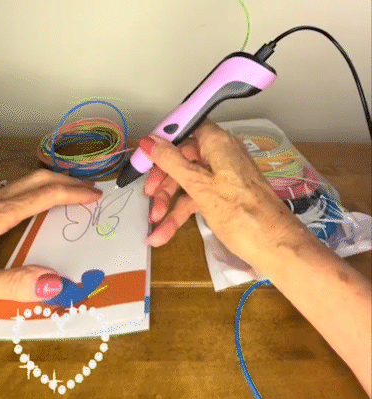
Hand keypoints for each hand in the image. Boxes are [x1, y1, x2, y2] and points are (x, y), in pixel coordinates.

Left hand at [0, 169, 102, 303]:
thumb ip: (10, 285)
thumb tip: (56, 282)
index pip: (44, 195)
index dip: (74, 193)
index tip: (96, 196)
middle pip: (37, 179)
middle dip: (68, 181)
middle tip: (90, 190)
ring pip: (21, 181)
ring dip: (50, 183)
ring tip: (67, 193)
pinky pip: (6, 188)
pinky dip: (29, 189)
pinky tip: (28, 201)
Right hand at [141, 119, 308, 265]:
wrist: (274, 246)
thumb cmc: (240, 213)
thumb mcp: (199, 185)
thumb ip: (171, 161)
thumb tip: (148, 141)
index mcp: (218, 143)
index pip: (186, 129)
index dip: (164, 140)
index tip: (146, 156)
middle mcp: (221, 155)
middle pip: (183, 159)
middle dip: (164, 181)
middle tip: (148, 197)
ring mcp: (222, 177)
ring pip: (188, 183)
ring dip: (169, 203)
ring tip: (154, 222)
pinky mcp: (223, 197)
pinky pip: (197, 199)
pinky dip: (181, 215)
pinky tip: (163, 234)